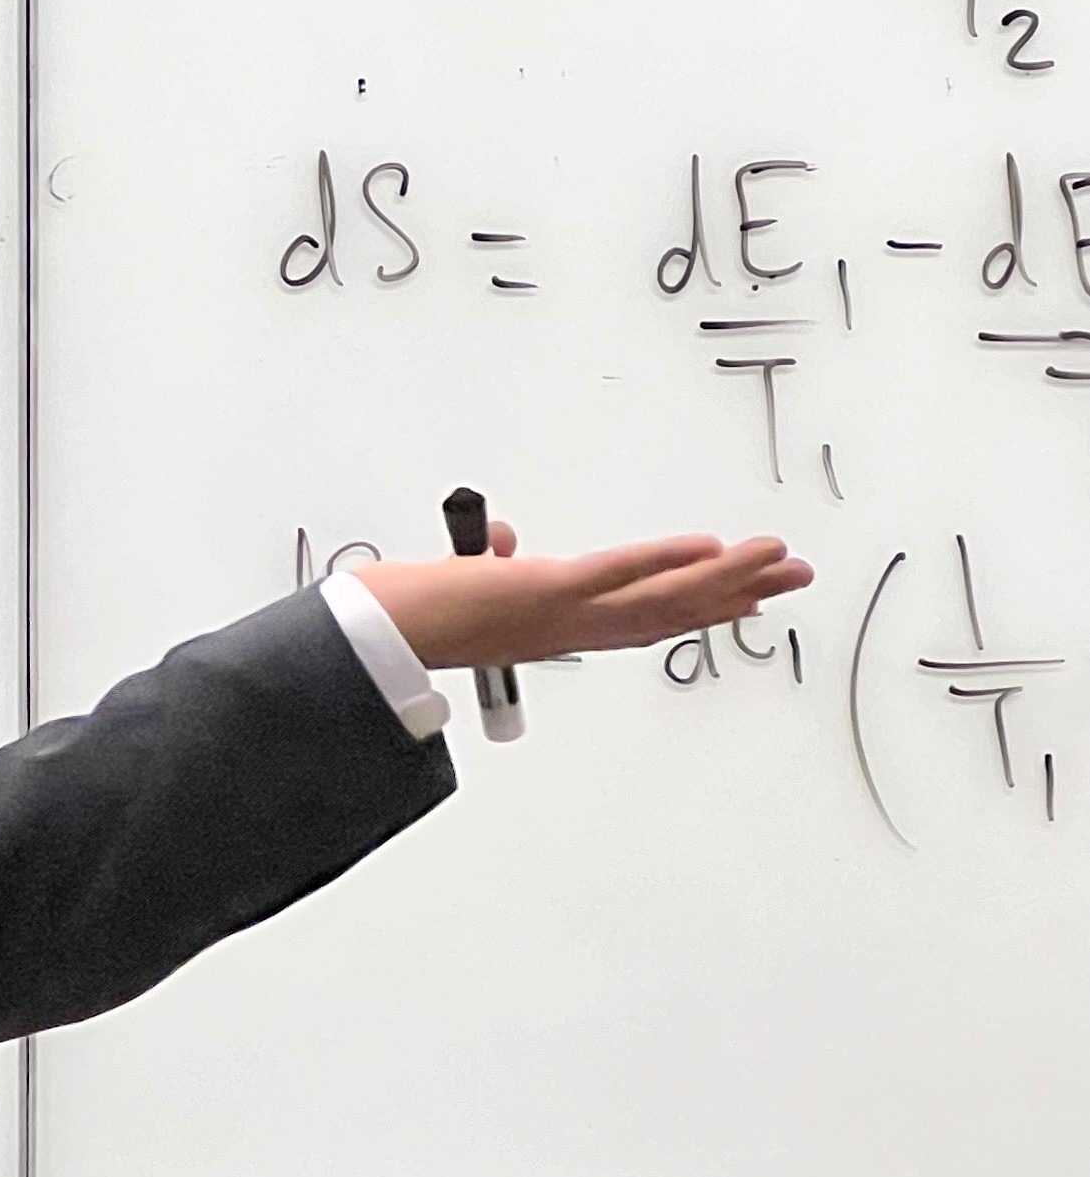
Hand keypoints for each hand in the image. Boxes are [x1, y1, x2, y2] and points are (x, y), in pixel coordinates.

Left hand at [352, 524, 812, 667]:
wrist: (379, 636)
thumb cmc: (415, 612)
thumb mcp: (468, 581)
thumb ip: (495, 560)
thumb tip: (503, 540)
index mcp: (560, 628)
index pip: (645, 618)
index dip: (700, 608)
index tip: (747, 598)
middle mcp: (573, 628)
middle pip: (674, 612)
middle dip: (739, 593)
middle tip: (796, 577)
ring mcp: (565, 613)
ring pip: (664, 598)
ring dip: (727, 578)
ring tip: (780, 561)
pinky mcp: (546, 591)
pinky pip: (619, 576)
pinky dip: (665, 561)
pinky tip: (711, 548)